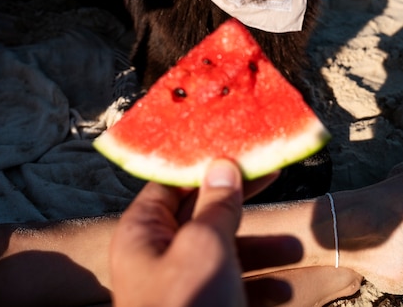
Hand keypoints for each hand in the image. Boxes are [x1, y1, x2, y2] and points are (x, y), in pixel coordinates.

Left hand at [110, 160, 296, 306]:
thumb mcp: (204, 245)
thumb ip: (215, 204)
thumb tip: (222, 164)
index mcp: (143, 232)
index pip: (172, 182)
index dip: (203, 163)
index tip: (236, 147)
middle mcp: (157, 256)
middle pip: (202, 215)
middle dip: (240, 204)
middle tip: (273, 177)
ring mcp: (180, 286)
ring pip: (222, 253)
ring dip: (259, 249)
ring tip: (293, 245)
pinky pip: (231, 288)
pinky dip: (258, 286)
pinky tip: (283, 290)